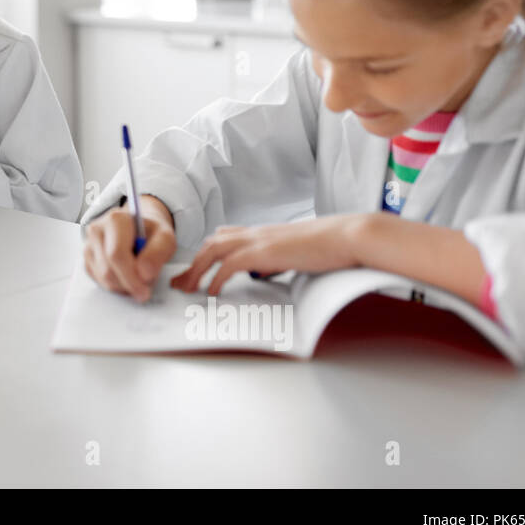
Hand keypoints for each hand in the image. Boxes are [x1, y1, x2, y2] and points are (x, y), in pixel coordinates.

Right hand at [82, 196, 176, 301]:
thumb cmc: (151, 233)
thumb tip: (143, 274)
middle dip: (128, 284)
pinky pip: (100, 282)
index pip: (116, 254)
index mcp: (115, 220)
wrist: (139, 229)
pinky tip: (127, 277)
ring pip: (103, 279)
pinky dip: (116, 286)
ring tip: (139, 278)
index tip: (145, 290)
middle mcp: (97, 231)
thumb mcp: (165, 238)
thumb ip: (158, 253)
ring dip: (123, 286)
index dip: (130, 277)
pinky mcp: (87, 261)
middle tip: (145, 290)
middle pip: (107, 270)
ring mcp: (89, 246)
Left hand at [170, 214, 368, 295]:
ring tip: (187, 289)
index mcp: (262, 232)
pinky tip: (212, 292)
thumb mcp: (293, 251)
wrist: (344, 236)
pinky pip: (228, 266)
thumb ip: (274, 258)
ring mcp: (257, 240)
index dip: (207, 251)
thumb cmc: (327, 245)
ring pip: (213, 251)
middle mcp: (255, 232)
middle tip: (180, 283)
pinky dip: (216, 279)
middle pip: (211, 244)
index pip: (225, 236)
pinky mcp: (262, 252)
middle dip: (192, 264)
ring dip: (196, 271)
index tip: (195, 267)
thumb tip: (263, 271)